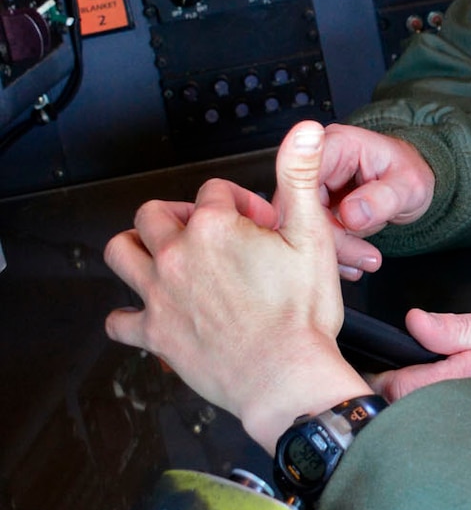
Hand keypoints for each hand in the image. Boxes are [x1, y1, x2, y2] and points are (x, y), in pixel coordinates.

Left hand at [105, 121, 369, 452]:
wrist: (285, 378)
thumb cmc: (301, 316)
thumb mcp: (312, 237)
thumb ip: (299, 177)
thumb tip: (303, 131)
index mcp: (215, 227)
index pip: (215, 191)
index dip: (241, 204)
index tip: (260, 226)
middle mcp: (178, 254)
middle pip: (155, 213)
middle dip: (180, 214)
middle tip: (207, 233)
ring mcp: (160, 294)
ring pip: (120, 252)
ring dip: (136, 247)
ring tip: (161, 255)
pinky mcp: (155, 333)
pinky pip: (119, 321)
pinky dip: (127, 315)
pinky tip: (147, 313)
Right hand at [316, 124, 436, 276]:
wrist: (409, 183)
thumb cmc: (410, 174)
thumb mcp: (409, 186)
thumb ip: (383, 198)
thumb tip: (351, 215)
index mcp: (337, 144)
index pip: (303, 176)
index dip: (309, 211)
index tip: (330, 241)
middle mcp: (317, 161)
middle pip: (299, 204)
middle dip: (327, 237)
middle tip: (362, 257)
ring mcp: (313, 185)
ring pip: (303, 223)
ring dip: (333, 249)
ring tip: (366, 260)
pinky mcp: (314, 206)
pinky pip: (312, 232)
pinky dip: (334, 252)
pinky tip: (354, 262)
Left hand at [378, 308, 470, 467]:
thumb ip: (455, 329)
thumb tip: (412, 324)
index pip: (400, 390)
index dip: (386, 381)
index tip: (387, 375)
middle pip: (410, 423)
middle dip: (402, 409)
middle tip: (410, 395)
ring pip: (434, 445)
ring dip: (427, 431)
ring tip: (437, 414)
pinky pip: (461, 461)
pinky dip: (455, 450)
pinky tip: (463, 436)